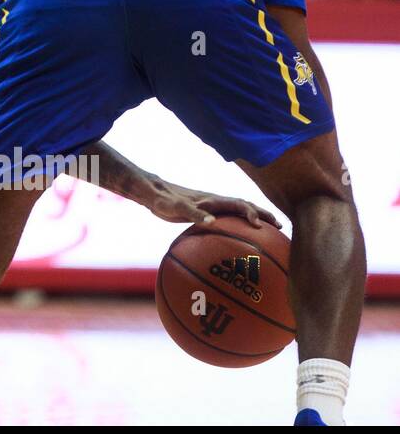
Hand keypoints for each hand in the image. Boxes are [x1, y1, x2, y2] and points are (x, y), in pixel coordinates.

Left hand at [144, 179, 280, 228]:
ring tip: (269, 233)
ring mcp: (213, 207)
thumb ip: (193, 213)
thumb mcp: (176, 207)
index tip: (260, 227)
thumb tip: (211, 221)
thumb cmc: (164, 200)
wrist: (154, 194)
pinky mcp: (207, 214)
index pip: (239, 204)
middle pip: (246, 206)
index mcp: (212, 199)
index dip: (251, 213)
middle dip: (263, 215)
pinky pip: (229, 219)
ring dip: (255, 219)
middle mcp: (216, 202)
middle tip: (280, 227)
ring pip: (240, 212)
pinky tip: (241, 239)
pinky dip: (240, 226)